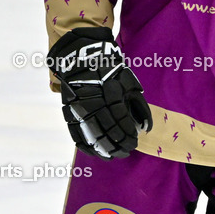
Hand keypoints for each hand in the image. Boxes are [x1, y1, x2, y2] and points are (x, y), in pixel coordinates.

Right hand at [47, 27, 152, 158]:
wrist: (81, 58)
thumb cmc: (109, 70)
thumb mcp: (128, 82)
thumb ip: (138, 105)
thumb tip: (145, 127)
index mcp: (110, 93)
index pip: (121, 121)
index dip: (128, 135)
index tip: (135, 142)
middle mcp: (94, 103)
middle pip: (107, 131)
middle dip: (119, 144)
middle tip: (127, 150)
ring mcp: (79, 109)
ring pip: (92, 136)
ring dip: (104, 149)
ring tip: (114, 155)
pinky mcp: (69, 112)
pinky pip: (76, 135)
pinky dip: (87, 146)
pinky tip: (96, 153)